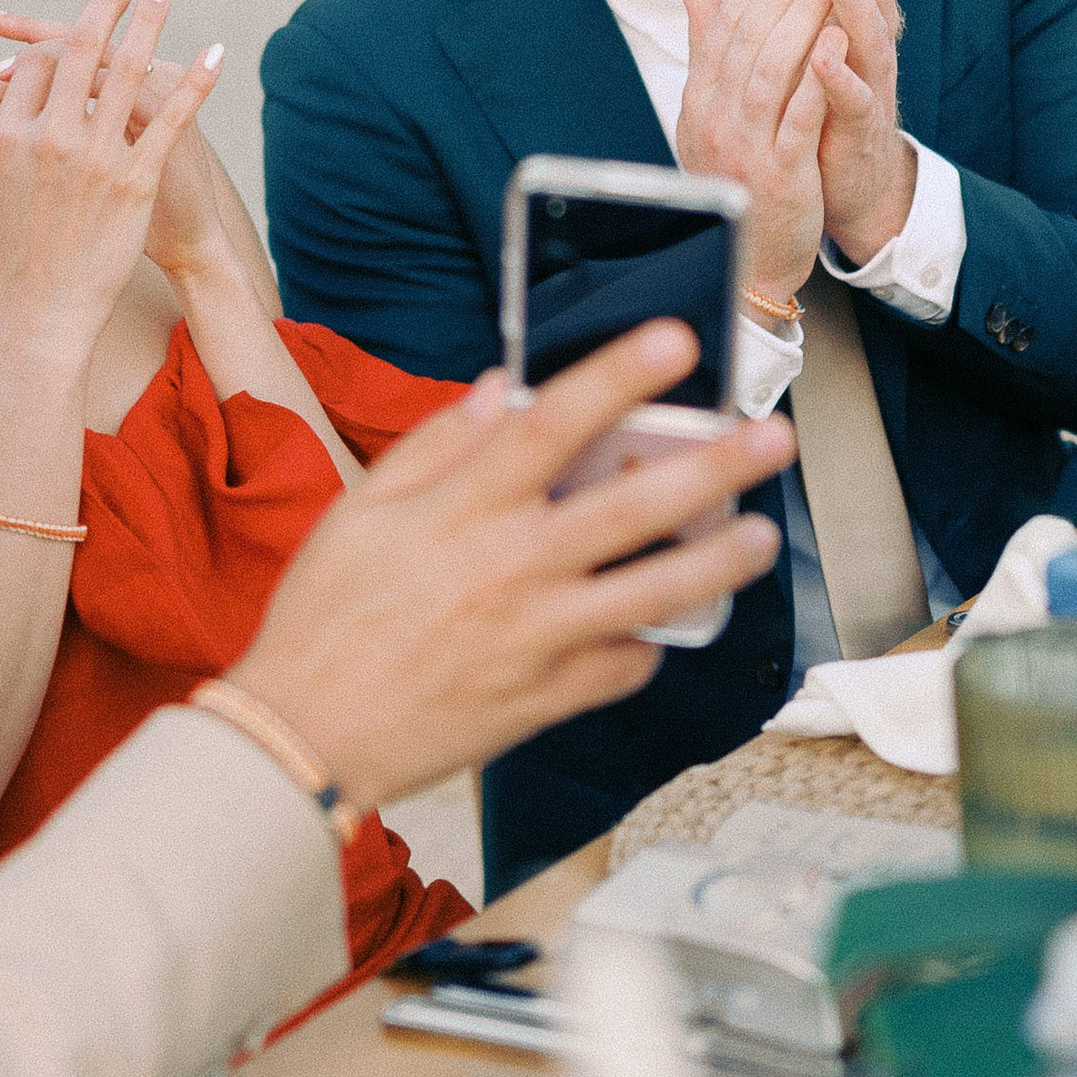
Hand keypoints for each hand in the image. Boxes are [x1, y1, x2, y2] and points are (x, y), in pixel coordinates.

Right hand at [0, 0, 222, 362]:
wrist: (45, 305)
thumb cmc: (20, 247)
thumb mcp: (0, 183)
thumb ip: (7, 134)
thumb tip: (6, 95)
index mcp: (9, 134)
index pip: (38, 61)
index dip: (58, 36)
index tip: (79, 21)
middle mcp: (49, 139)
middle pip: (79, 50)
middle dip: (104, 7)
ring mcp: (94, 159)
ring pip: (125, 72)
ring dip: (147, 24)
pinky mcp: (135, 182)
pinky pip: (171, 119)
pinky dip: (196, 82)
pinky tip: (214, 54)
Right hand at [231, 323, 789, 809]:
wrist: (304, 735)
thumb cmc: (321, 620)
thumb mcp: (358, 513)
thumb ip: (432, 447)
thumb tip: (497, 392)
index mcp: (462, 511)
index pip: (554, 424)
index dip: (619, 375)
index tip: (676, 341)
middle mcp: (511, 568)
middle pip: (634, 505)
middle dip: (715, 466)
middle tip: (772, 439)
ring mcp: (536, 637)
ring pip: (654, 593)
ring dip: (718, 561)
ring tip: (759, 537)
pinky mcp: (545, 699)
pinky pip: (622, 667)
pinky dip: (646, 647)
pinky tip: (656, 629)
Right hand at [673, 0, 830, 299]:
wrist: (748, 261)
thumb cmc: (738, 180)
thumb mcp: (714, 111)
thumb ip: (707, 48)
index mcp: (698, 101)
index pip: (725, 25)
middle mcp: (712, 120)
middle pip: (747, 38)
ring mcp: (742, 148)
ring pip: (771, 67)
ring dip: (802, 16)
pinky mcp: (777, 175)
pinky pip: (797, 116)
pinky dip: (817, 76)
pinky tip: (838, 39)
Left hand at [808, 0, 915, 266]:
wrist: (844, 192)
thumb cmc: (815, 120)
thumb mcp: (782, 65)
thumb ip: (745, 24)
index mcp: (848, 36)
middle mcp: (866, 56)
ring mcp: (869, 92)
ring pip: (868, 37)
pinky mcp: (861, 131)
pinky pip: (856, 100)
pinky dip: (842, 77)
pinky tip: (826, 55)